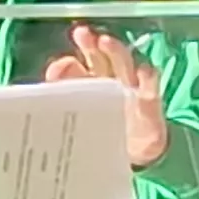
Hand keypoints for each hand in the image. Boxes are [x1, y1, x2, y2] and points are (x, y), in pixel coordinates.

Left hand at [43, 25, 171, 166]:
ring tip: (105, 42)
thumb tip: (49, 85)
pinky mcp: (149, 103)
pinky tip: (143, 71)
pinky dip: (148, 77)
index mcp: (86, 87)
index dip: (66, 66)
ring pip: (123, 64)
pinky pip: (150, 86)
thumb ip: (61, 105)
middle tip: (81, 34)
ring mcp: (130, 90)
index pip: (74, 68)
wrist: (132, 165)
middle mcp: (107, 82)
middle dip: (89, 45)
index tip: (60, 68)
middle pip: (98, 58)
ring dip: (114, 51)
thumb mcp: (75, 127)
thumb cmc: (100, 139)